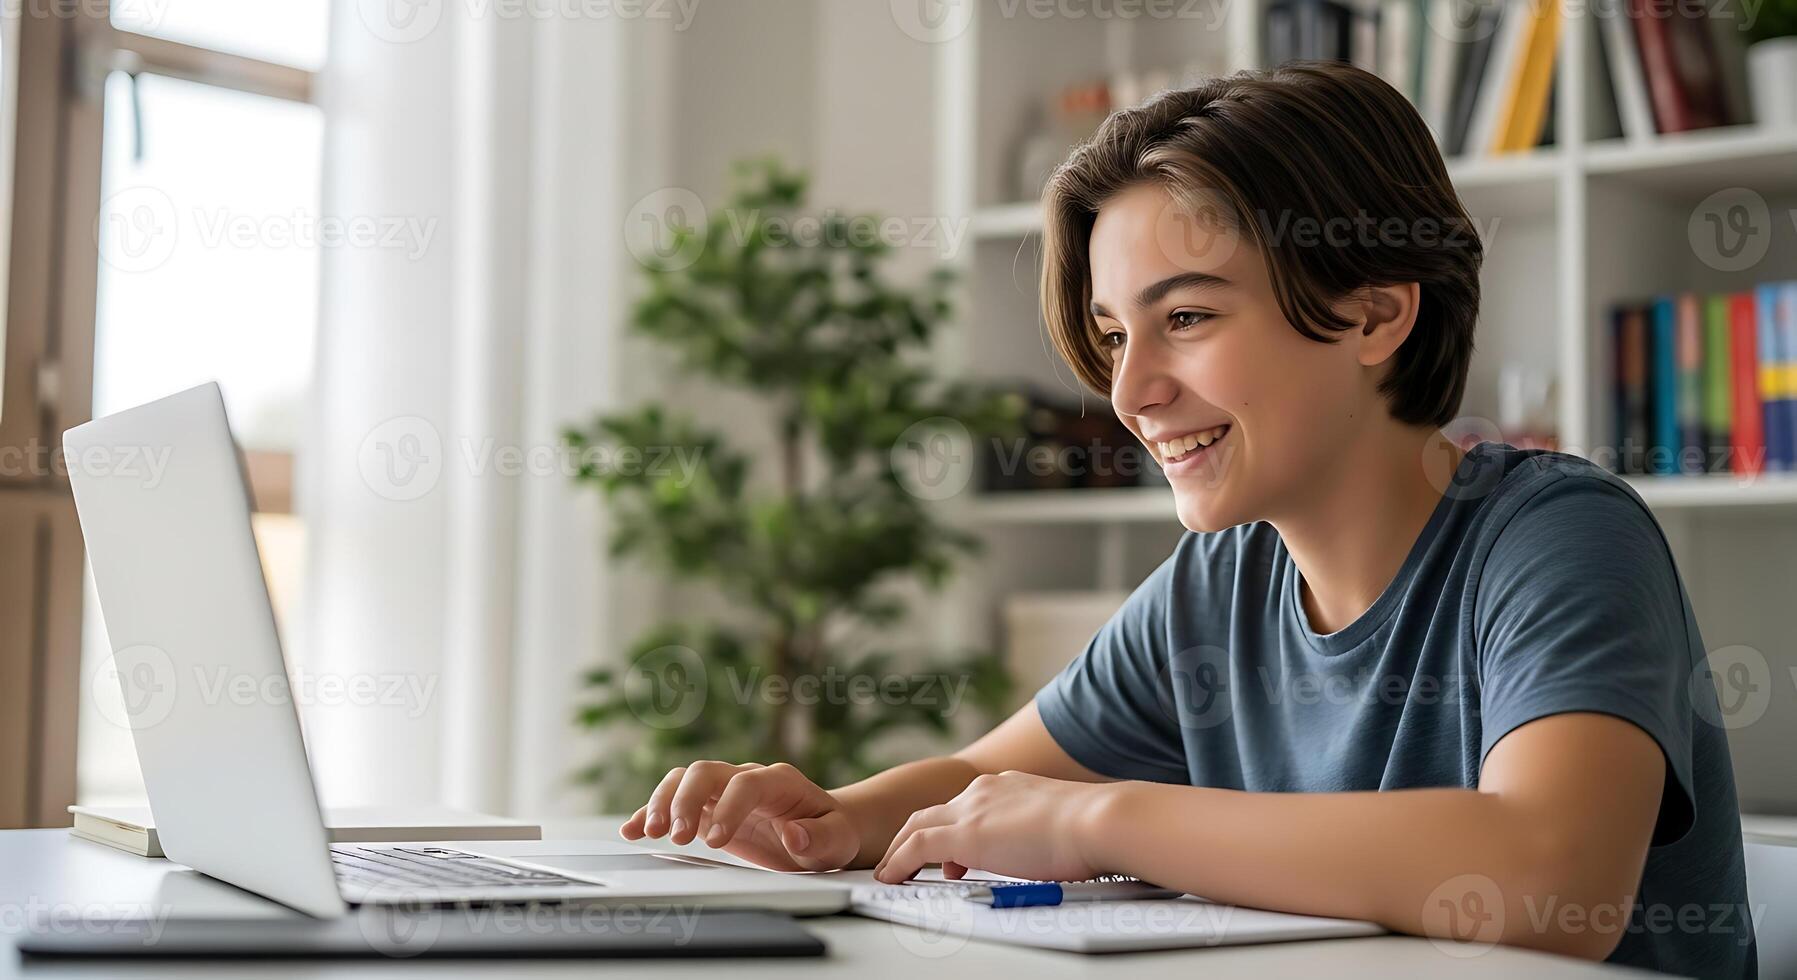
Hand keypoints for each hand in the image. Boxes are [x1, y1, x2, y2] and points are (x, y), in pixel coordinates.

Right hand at [619, 761, 859, 871]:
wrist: (821, 829)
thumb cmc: (830, 833)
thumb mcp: (838, 840)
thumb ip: (820, 838)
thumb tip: (794, 834)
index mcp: (779, 781)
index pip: (746, 784)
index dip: (728, 808)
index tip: (716, 841)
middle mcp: (746, 778)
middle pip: (706, 772)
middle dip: (687, 800)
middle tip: (677, 835)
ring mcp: (723, 791)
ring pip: (684, 780)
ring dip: (663, 802)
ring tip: (650, 832)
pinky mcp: (706, 808)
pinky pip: (673, 801)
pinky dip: (649, 813)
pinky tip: (631, 830)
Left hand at [874, 770, 1113, 883]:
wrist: (1098, 820)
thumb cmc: (1093, 828)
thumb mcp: (1064, 823)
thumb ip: (1046, 829)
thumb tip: (1054, 848)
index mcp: (1009, 786)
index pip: (967, 804)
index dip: (952, 827)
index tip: (948, 853)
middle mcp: (985, 791)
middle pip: (934, 811)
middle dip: (915, 835)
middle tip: (905, 857)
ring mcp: (973, 809)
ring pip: (919, 825)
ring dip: (902, 849)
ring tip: (893, 871)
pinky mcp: (966, 835)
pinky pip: (917, 847)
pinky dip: (899, 861)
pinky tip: (892, 877)